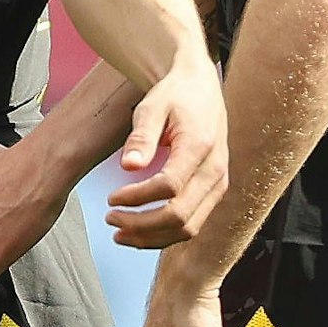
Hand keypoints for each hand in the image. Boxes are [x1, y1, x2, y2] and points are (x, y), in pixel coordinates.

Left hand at [107, 59, 227, 247]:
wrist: (203, 88)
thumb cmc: (176, 96)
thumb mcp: (153, 106)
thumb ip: (141, 137)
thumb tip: (128, 166)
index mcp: (200, 148)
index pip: (169, 187)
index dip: (137, 198)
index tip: (110, 198)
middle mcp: (215, 172)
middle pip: (180, 216)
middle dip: (141, 225)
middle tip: (110, 219)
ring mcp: (218, 185)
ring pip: (189, 228)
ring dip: (153, 237)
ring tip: (120, 233)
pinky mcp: (213, 192)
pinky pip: (193, 223)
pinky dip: (165, 234)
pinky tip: (140, 232)